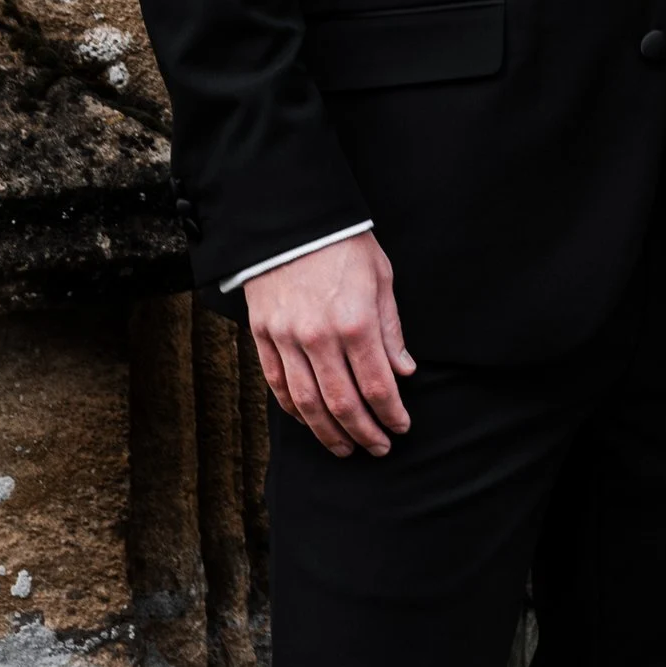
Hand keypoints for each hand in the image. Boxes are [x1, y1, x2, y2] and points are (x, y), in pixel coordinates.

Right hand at [245, 232, 413, 456]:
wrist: (290, 218)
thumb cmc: (343, 245)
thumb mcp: (381, 279)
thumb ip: (391, 329)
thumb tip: (403, 372)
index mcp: (355, 322)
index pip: (377, 386)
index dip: (391, 414)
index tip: (401, 427)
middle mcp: (319, 337)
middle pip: (342, 404)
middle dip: (364, 433)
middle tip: (378, 448)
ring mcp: (286, 338)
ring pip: (306, 403)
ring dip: (328, 432)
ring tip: (345, 448)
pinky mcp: (262, 335)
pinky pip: (277, 384)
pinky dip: (294, 409)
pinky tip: (310, 421)